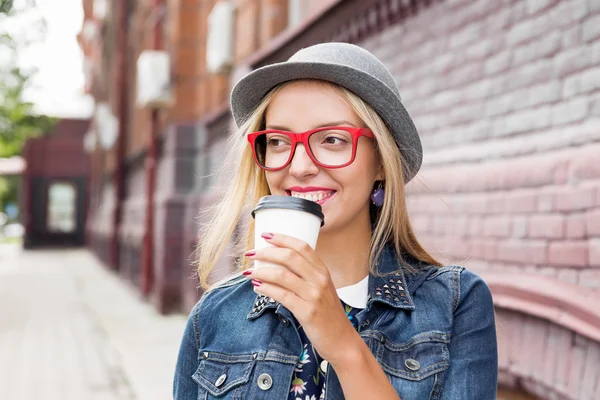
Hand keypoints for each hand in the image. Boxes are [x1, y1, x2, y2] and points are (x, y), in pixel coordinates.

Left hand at [243, 232, 360, 365]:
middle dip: (266, 252)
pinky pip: (281, 295)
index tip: (265, 235)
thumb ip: (306, 276)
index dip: (282, 238)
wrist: (341, 340)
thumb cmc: (328, 315)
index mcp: (323, 271)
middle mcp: (320, 280)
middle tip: (251, 254)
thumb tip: (276, 266)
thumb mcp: (322, 289)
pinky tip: (256, 287)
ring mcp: (314, 295)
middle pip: (289, 257)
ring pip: (282, 275)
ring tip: (249, 272)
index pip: (302, 246)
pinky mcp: (307, 312)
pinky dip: (265, 289)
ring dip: (261, 271)